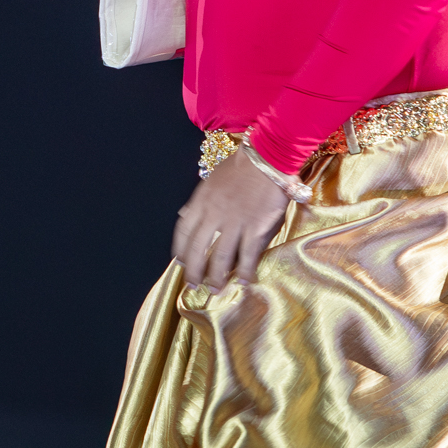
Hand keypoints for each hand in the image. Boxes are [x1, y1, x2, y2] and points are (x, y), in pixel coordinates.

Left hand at [173, 151, 290, 289]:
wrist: (267, 157)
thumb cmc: (241, 166)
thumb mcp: (211, 180)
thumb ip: (200, 200)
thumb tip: (184, 214)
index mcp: (201, 201)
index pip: (183, 231)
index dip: (180, 249)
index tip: (180, 262)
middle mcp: (214, 214)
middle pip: (197, 249)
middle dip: (194, 271)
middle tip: (193, 286)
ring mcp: (234, 222)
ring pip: (219, 257)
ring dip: (216, 277)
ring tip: (215, 290)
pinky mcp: (255, 228)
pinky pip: (246, 255)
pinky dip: (244, 271)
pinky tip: (243, 281)